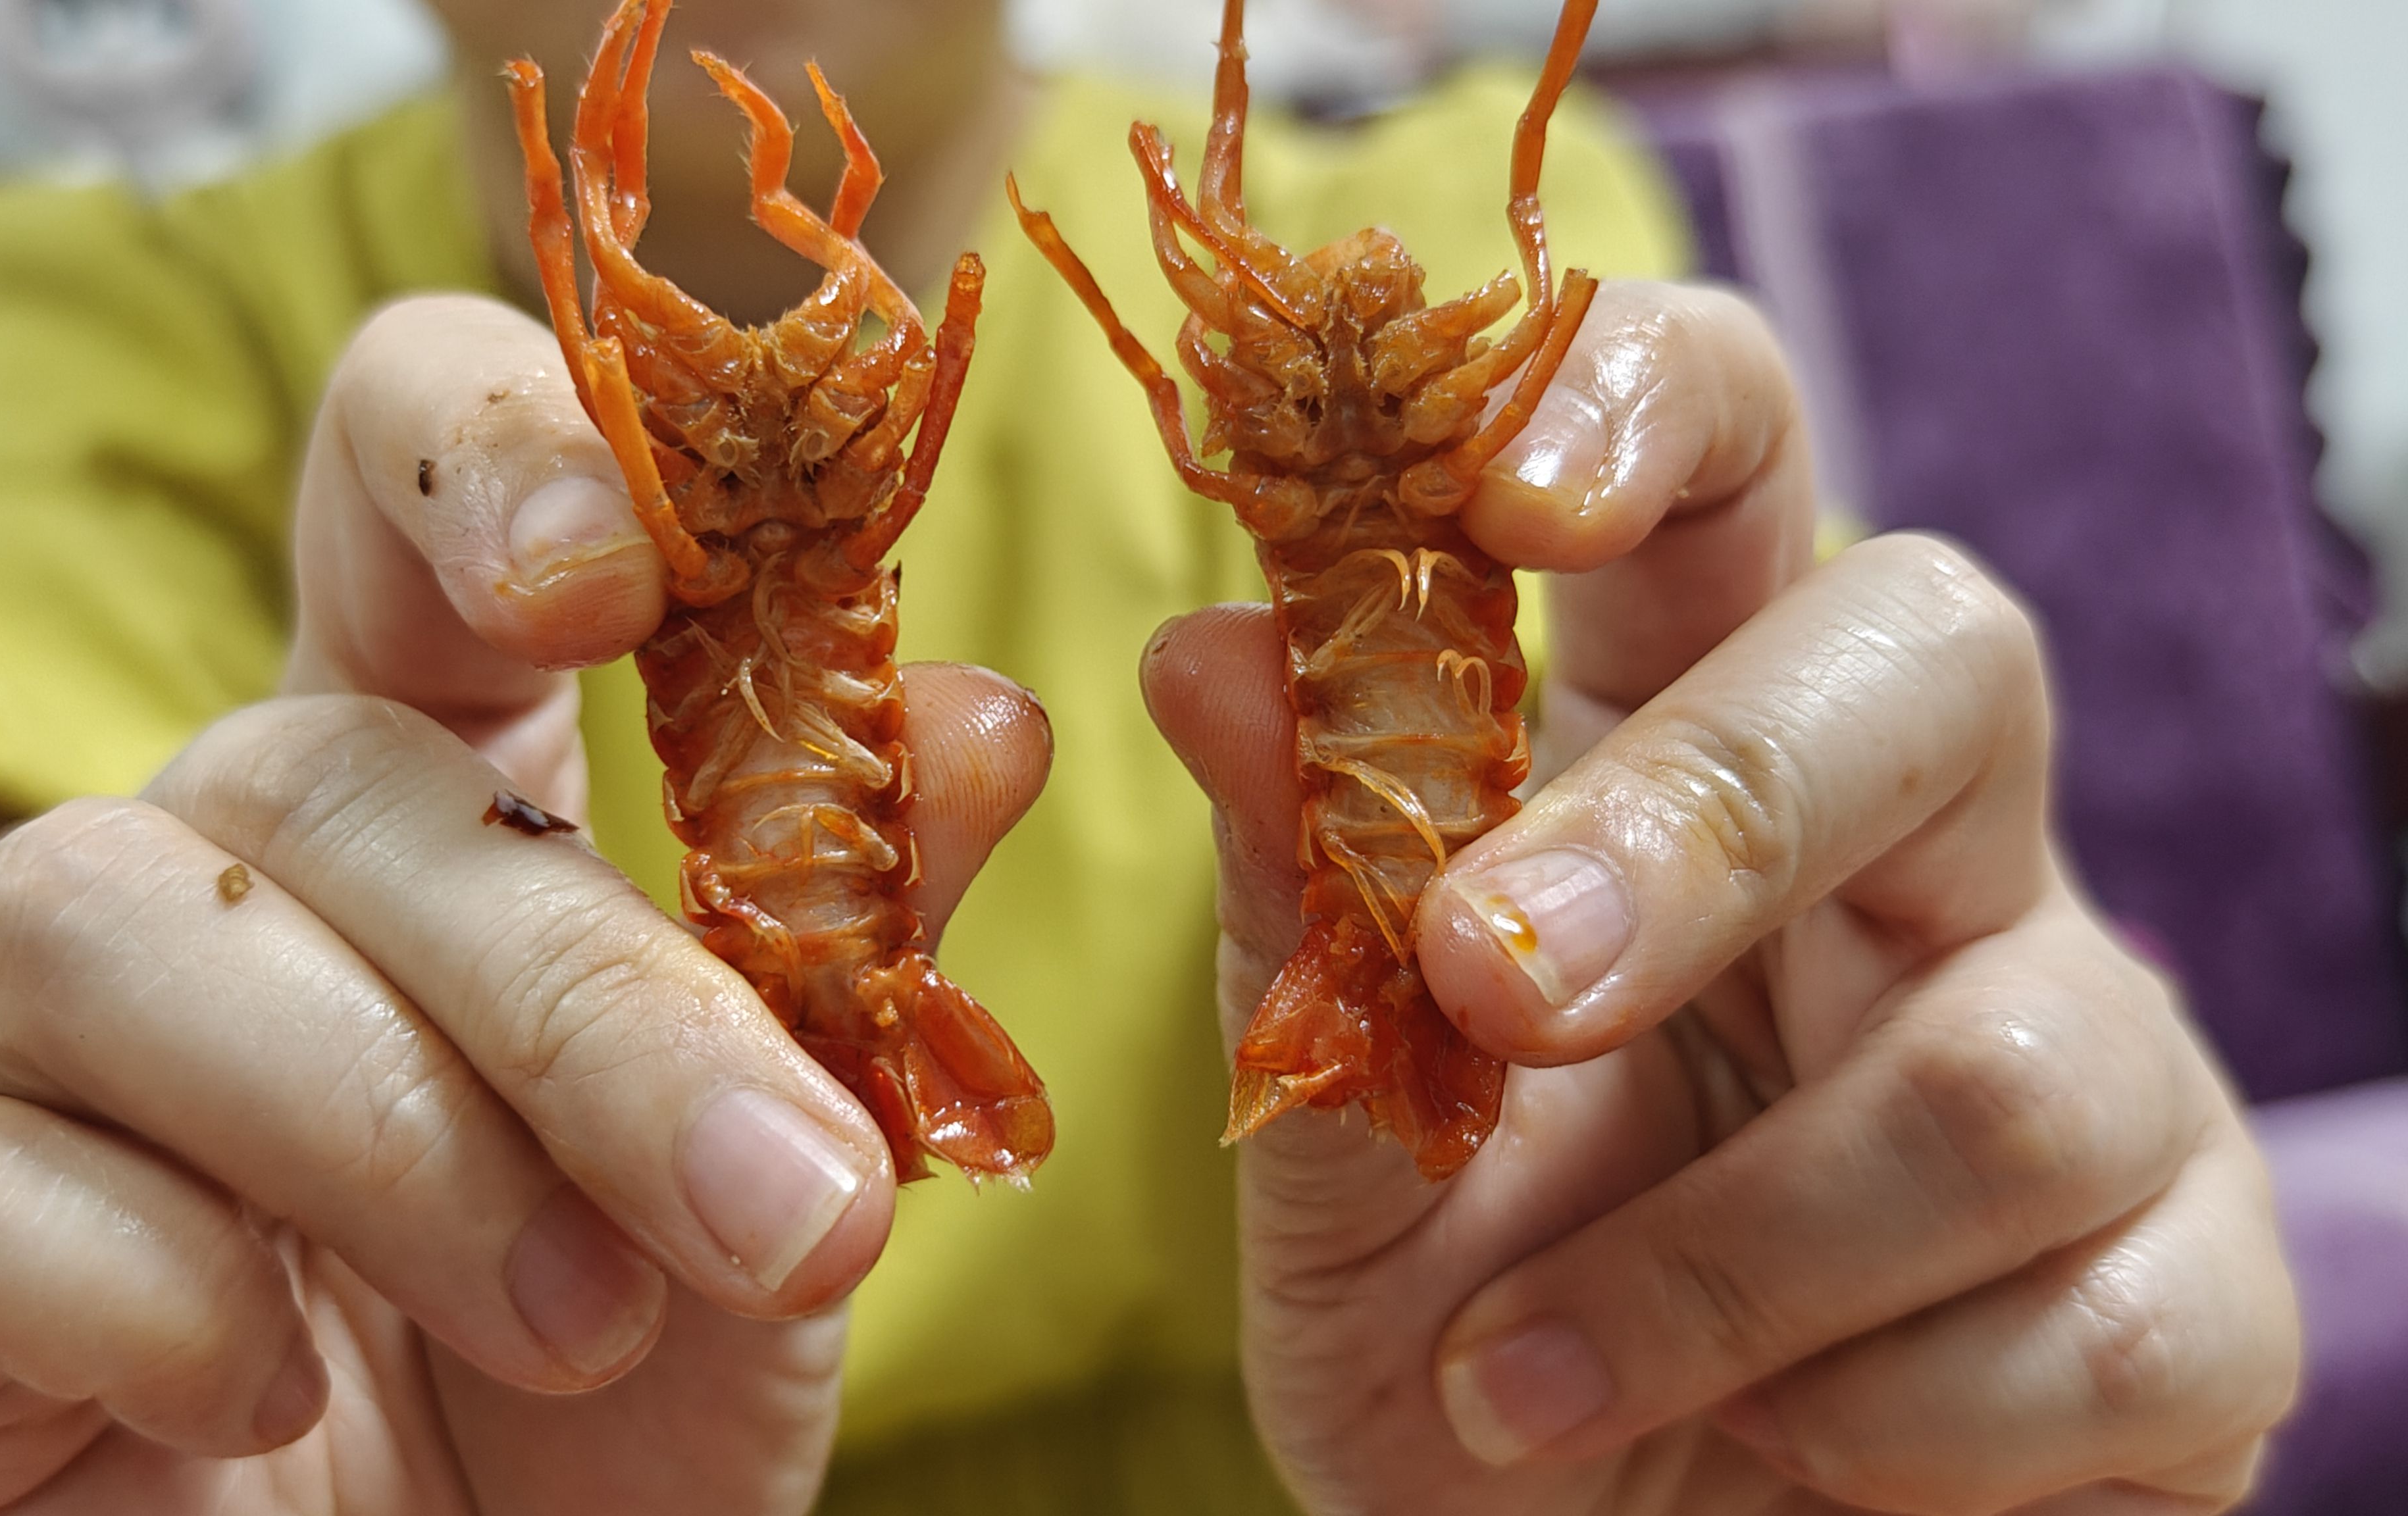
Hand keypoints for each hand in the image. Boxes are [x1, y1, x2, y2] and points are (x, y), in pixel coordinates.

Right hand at [0, 295, 1050, 1515]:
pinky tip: (280, 1396)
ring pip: (109, 930)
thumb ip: (858, 940)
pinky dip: (164, 1301)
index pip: (396, 478)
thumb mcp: (788, 1156)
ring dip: (394, 1138)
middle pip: (328, 767)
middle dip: (583, 997)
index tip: (618, 577)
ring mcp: (24, 1039)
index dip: (486, 453)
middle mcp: (211, 855)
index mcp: (430, 779)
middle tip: (782, 1211)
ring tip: (576, 1324)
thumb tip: (984, 723)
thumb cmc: (619, 1363)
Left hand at [1146, 282, 2298, 1513]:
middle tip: (1498, 985)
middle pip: (1940, 654)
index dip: (1645, 405)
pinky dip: (1864, 1426)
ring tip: (1528, 1382)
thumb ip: (1295, 912)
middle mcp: (1916, 860)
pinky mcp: (2200, 1290)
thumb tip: (1204, 653)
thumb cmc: (1462, 1337)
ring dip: (1721, 1262)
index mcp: (1679, 757)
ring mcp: (2094, 1055)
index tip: (1502, 503)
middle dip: (1714, 819)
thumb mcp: (1333, 1143)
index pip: (1731, 456)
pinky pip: (2097, 1325)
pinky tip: (1755, 1460)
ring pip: (2006, 1063)